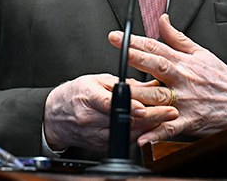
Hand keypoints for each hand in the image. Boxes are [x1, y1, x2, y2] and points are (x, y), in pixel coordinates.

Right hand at [42, 73, 178, 151]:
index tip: (144, 106)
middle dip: (150, 116)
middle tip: (170, 110)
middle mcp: (90, 117)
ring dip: (149, 126)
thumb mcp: (96, 80)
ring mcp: (94, 133)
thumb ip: (122, 83)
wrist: (56, 116)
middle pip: (123, 120)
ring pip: (127, 133)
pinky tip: (152, 127)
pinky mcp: (100, 144)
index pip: (108, 103)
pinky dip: (140, 133)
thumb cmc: (77, 94)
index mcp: (87, 96)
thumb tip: (148, 81)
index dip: (128, 106)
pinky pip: (124, 140)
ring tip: (167, 117)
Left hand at [108, 14, 226, 144]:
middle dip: (134, 59)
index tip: (116, 37)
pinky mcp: (189, 121)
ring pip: (158, 97)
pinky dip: (155, 133)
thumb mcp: (201, 54)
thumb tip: (162, 20)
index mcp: (184, 63)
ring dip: (138, 96)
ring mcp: (185, 101)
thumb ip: (177, 38)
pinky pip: (169, 128)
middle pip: (156, 66)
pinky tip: (140, 137)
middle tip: (116, 54)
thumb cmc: (222, 79)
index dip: (135, 41)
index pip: (156, 48)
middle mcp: (183, 80)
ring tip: (117, 94)